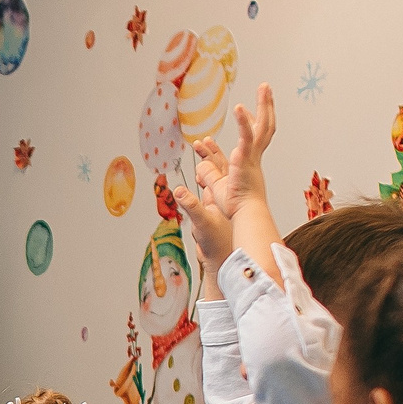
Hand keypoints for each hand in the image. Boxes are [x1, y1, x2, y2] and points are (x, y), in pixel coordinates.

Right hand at [172, 140, 236, 267]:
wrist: (224, 261)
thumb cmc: (217, 244)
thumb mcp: (202, 222)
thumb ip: (191, 205)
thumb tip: (178, 190)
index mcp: (223, 194)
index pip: (217, 168)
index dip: (210, 154)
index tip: (201, 142)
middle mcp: (223, 197)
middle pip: (218, 170)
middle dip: (209, 155)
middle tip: (199, 142)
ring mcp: (219, 204)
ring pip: (214, 180)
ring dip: (207, 167)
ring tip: (201, 157)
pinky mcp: (214, 213)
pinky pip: (210, 191)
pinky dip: (205, 183)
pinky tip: (200, 180)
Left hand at [204, 84, 276, 217]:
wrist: (245, 216)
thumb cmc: (235, 207)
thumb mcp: (217, 187)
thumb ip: (208, 174)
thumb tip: (200, 165)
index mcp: (249, 163)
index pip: (253, 137)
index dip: (250, 122)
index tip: (245, 109)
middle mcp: (254, 157)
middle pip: (265, 127)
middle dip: (267, 106)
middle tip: (267, 89)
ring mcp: (252, 157)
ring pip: (262, 126)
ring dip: (264, 105)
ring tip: (264, 86)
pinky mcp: (245, 160)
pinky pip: (246, 137)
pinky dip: (243, 122)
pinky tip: (239, 107)